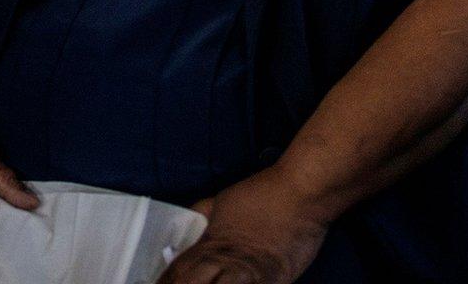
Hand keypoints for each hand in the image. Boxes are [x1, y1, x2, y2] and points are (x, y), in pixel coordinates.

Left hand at [159, 168, 328, 283]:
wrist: (302, 193)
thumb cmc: (264, 193)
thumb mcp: (224, 200)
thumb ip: (204, 214)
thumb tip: (189, 219)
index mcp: (210, 243)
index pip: (178, 270)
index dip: (165, 282)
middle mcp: (225, 261)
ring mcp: (250, 275)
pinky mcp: (274, 282)